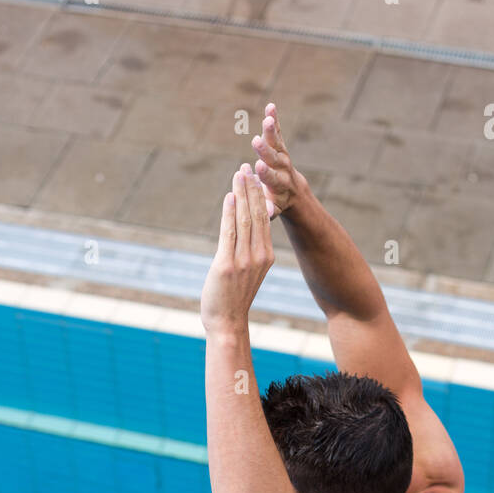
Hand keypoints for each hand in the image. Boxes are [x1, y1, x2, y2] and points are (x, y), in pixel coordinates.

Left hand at [200, 163, 274, 334]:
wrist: (228, 325)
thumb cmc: (234, 301)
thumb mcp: (247, 274)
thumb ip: (247, 253)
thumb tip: (240, 234)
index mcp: (266, 257)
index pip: (263, 220)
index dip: (259, 197)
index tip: (254, 178)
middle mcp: (259, 256)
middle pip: (256, 214)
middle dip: (251, 188)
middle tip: (246, 167)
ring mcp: (244, 261)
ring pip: (244, 219)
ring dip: (240, 193)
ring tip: (238, 173)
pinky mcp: (227, 265)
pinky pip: (229, 232)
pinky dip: (229, 211)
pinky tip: (229, 196)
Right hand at [252, 103, 304, 218]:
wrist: (293, 192)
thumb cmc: (278, 202)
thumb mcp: (274, 210)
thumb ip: (269, 209)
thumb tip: (263, 212)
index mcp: (278, 184)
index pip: (271, 178)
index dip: (265, 172)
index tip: (258, 166)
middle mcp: (282, 168)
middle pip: (273, 158)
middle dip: (265, 150)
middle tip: (256, 141)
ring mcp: (282, 155)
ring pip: (276, 142)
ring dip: (271, 130)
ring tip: (268, 118)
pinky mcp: (281, 146)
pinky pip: (277, 131)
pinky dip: (274, 119)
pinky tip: (271, 107)